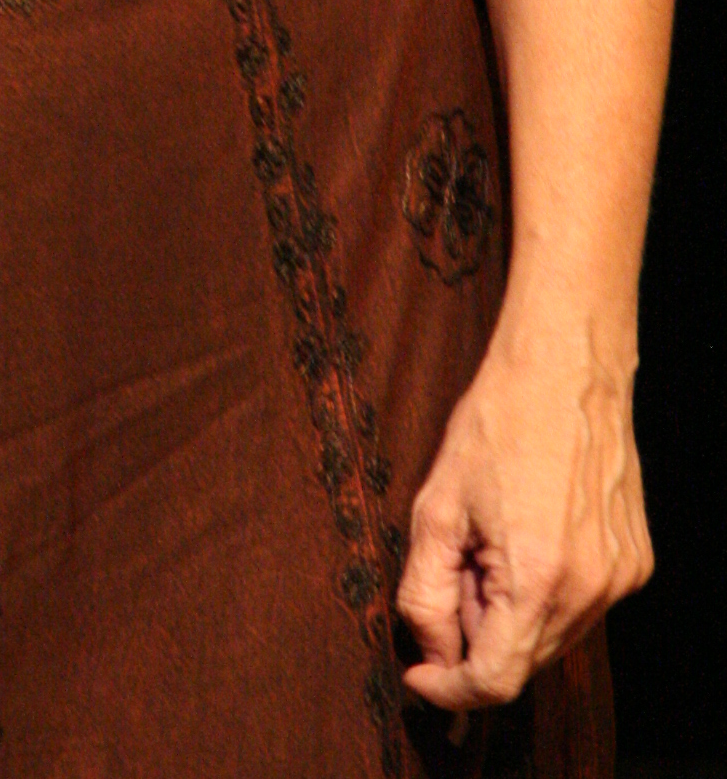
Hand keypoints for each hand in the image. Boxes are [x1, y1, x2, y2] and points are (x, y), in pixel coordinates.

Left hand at [397, 323, 651, 712]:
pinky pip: (582, 605)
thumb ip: (425, 593)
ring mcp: (621, 578)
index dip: (449, 688)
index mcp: (537, 579)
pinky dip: (547, 591)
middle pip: (524, 660)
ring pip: (554, 636)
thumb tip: (432, 655)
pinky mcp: (635, 562)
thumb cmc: (497, 423)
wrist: (566, 367)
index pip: (495, 681)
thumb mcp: (436, 506)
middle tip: (456, 569)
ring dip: (513, 613)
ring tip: (493, 540)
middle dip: (478, 636)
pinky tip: (529, 533)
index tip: (418, 674)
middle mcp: (590, 590)